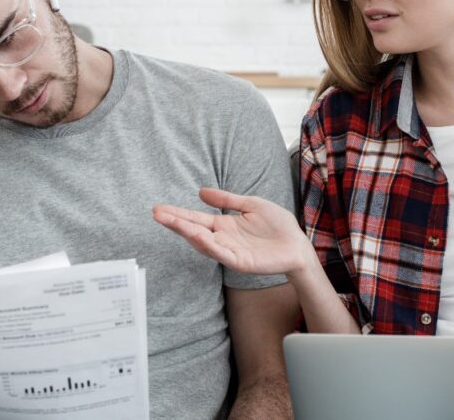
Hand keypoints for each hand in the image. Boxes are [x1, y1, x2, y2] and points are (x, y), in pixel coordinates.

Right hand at [153, 188, 313, 276]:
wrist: (297, 244)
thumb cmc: (277, 225)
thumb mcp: (251, 204)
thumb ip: (226, 200)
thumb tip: (200, 192)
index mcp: (224, 225)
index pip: (196, 219)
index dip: (178, 214)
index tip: (159, 208)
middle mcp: (223, 239)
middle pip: (194, 230)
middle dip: (175, 223)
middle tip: (156, 213)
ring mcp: (230, 251)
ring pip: (204, 243)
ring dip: (187, 232)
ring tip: (170, 221)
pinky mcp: (241, 262)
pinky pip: (221, 254)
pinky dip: (208, 245)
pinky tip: (196, 235)